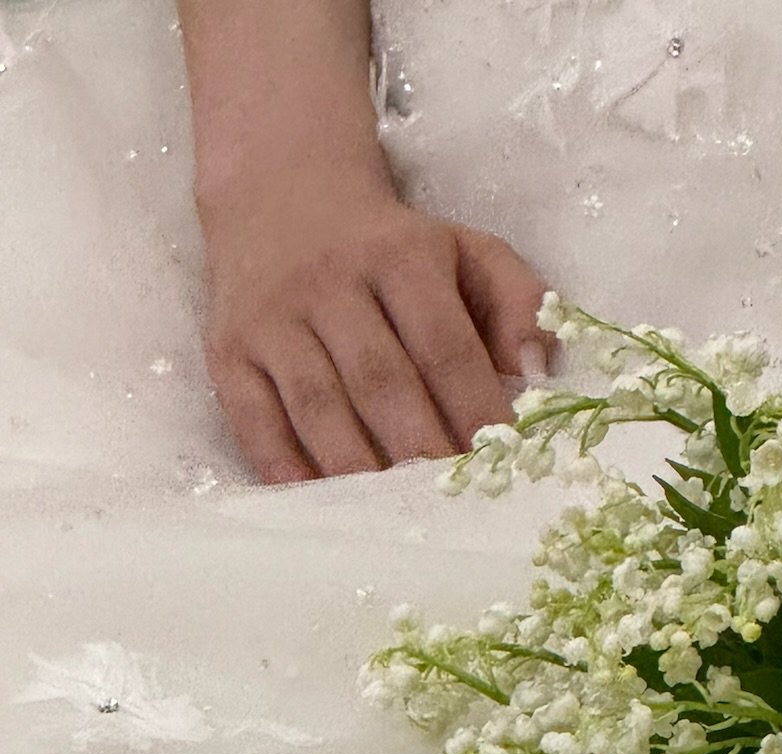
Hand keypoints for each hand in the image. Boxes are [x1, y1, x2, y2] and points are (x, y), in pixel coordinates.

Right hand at [200, 172, 556, 482]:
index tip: (501, 464)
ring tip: (395, 519)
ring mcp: (273, 318)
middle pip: (380, 380)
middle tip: (452, 504)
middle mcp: (330, 282)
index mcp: (400, 256)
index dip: (474, 409)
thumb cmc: (394, 246)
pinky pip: (255, 420)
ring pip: (318, 405)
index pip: (444, 345)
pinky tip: (321, 507)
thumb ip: (518, 302)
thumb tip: (539, 371)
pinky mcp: (229, 350)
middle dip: (420, 448)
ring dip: (359, 469)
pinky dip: (286, 469)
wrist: (281, 193)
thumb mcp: (466, 250)